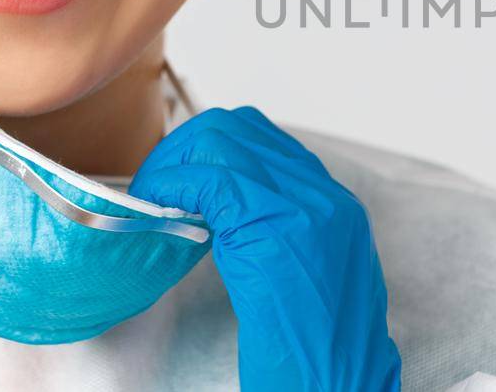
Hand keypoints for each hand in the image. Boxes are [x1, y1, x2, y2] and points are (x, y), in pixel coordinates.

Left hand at [129, 106, 400, 391]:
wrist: (341, 383)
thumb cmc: (321, 351)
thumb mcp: (311, 278)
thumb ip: (281, 236)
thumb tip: (222, 215)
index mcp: (335, 205)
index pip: (261, 139)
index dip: (208, 152)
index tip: (179, 183)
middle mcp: (324, 195)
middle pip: (238, 128)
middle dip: (184, 150)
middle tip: (157, 188)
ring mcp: (304, 207)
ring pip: (220, 143)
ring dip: (174, 166)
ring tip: (154, 200)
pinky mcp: (274, 229)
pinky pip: (208, 182)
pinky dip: (173, 188)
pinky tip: (160, 211)